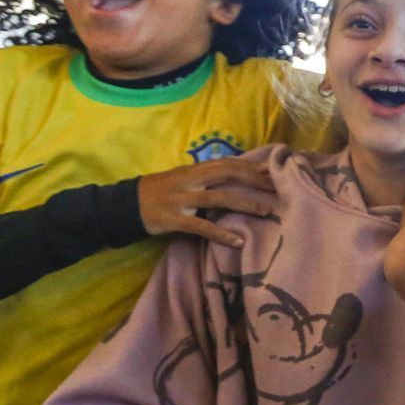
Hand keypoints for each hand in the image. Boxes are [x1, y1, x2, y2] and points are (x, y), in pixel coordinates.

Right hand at [138, 159, 276, 246]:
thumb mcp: (182, 178)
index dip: (250, 165)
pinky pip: (202, 227)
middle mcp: (190, 180)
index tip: (273, 169)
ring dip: (245, 205)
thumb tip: (234, 174)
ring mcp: (182, 199)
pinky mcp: (175, 219)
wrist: (126, 205)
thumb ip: (205, 176)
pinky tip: (238, 242)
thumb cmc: (160, 191)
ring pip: (219, 199)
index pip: (227, 162)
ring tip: (267, 212)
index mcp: (193, 170)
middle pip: (227, 174)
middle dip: (254, 180)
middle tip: (278, 188)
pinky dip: (221, 234)